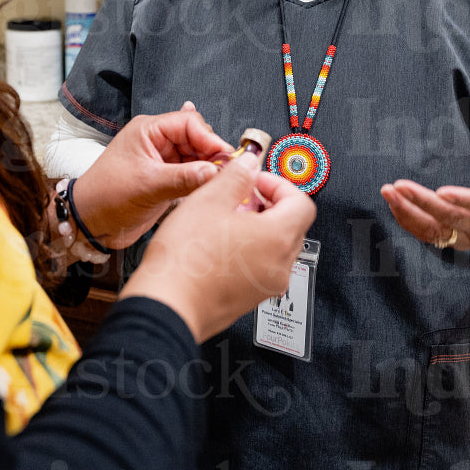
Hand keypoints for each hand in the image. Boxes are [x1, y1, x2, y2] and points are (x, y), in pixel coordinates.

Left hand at [69, 102, 231, 248]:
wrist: (91, 222)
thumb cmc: (107, 196)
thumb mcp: (147, 186)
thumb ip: (184, 178)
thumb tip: (217, 171)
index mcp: (148, 130)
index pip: (189, 123)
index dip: (210, 138)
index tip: (227, 158)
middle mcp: (157, 141)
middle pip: (197, 138)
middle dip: (214, 153)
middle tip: (229, 173)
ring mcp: (163, 160)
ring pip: (198, 156)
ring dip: (211, 167)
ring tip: (224, 181)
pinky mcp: (167, 179)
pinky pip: (193, 173)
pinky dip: (204, 179)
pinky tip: (215, 183)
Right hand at [121, 153, 315, 342]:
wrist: (168, 304)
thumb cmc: (186, 260)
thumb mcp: (209, 200)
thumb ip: (236, 175)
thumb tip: (250, 164)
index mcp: (278, 238)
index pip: (301, 202)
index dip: (278, 184)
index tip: (256, 180)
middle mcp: (280, 265)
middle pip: (292, 225)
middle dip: (269, 205)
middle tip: (241, 196)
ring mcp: (266, 286)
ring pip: (276, 248)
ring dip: (258, 228)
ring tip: (225, 220)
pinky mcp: (250, 299)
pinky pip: (261, 268)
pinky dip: (249, 251)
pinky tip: (218, 245)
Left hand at [379, 113, 469, 262]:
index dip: (463, 199)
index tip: (441, 191)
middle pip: (452, 218)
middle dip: (423, 203)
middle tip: (399, 185)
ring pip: (437, 230)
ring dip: (410, 214)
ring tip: (388, 193)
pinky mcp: (457, 242)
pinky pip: (431, 236)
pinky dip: (410, 222)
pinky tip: (394, 205)